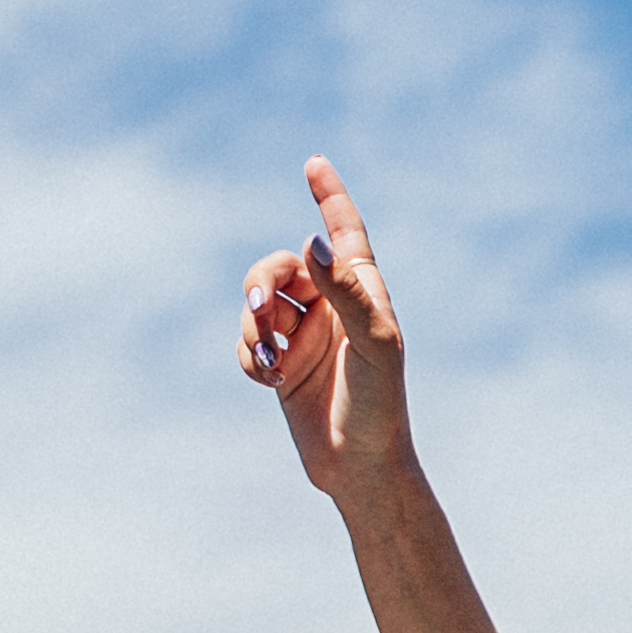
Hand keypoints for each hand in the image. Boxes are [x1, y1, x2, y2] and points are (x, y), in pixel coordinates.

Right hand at [241, 156, 415, 501]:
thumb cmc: (379, 406)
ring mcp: (304, 336)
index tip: (314, 164)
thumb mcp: (372, 345)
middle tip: (261, 312)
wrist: (360, 468)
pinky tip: (270, 381)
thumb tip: (314, 242)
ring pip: (258, 305)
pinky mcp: (282, 365)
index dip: (329, 197)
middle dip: (261, 286)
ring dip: (256, 329)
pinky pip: (251, 343)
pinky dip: (253, 358)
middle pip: (278, 267)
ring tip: (272, 363)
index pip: (343, 232)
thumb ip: (346, 291)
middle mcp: (331, 307)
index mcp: (361, 292)